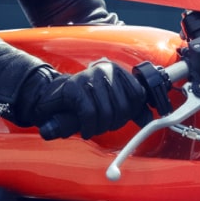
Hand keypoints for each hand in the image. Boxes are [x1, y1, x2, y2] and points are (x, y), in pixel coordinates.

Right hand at [16, 61, 159, 140]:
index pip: (138, 94)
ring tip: (92, 128)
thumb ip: (130, 109)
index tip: (122, 119)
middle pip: (123, 106)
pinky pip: (89, 114)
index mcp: (116, 70)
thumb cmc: (81, 102)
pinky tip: (85, 130)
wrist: (50, 97)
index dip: (133, 112)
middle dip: (114, 123)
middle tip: (103, 125)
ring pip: (106, 112)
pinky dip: (88, 127)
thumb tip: (149, 118)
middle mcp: (104, 70)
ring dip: (99, 127)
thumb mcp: (109, 103)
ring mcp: (88, 77)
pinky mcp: (74, 88)